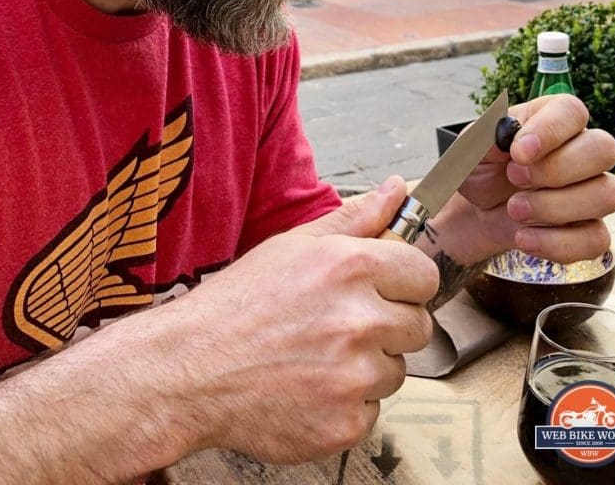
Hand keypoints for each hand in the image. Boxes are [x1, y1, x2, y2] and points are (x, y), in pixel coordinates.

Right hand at [168, 182, 437, 464]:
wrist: (189, 370)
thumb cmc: (237, 305)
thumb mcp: (294, 246)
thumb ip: (355, 218)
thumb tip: (397, 190)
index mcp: (351, 267)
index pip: (425, 275)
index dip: (404, 283)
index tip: (383, 290)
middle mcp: (360, 320)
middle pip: (418, 326)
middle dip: (389, 325)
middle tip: (340, 325)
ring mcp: (354, 377)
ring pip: (396, 371)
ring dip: (368, 366)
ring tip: (318, 356)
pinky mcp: (346, 424)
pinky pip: (372, 410)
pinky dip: (347, 404)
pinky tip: (310, 387)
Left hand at [458, 93, 614, 262]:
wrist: (480, 209)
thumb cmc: (483, 168)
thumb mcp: (473, 149)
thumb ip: (487, 138)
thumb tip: (506, 135)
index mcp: (554, 118)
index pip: (572, 112)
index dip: (550, 131)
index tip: (519, 152)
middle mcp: (582, 150)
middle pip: (604, 149)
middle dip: (556, 170)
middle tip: (514, 178)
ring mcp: (593, 191)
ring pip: (607, 195)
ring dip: (554, 208)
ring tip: (515, 209)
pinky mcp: (591, 229)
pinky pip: (597, 239)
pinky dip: (556, 243)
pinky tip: (524, 237)